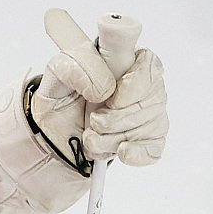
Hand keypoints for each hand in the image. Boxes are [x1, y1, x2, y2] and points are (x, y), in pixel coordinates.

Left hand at [30, 10, 168, 170]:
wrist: (58, 122)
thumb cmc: (67, 90)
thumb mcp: (63, 67)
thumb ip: (83, 65)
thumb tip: (105, 90)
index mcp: (131, 60)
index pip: (150, 68)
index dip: (133, 87)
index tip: (111, 99)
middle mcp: (146, 86)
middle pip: (149, 103)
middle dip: (117, 119)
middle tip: (94, 121)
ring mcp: (150, 114)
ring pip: (147, 128)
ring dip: (114, 138)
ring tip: (91, 138)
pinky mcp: (148, 140)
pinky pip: (153, 149)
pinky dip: (137, 153)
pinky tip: (122, 152)